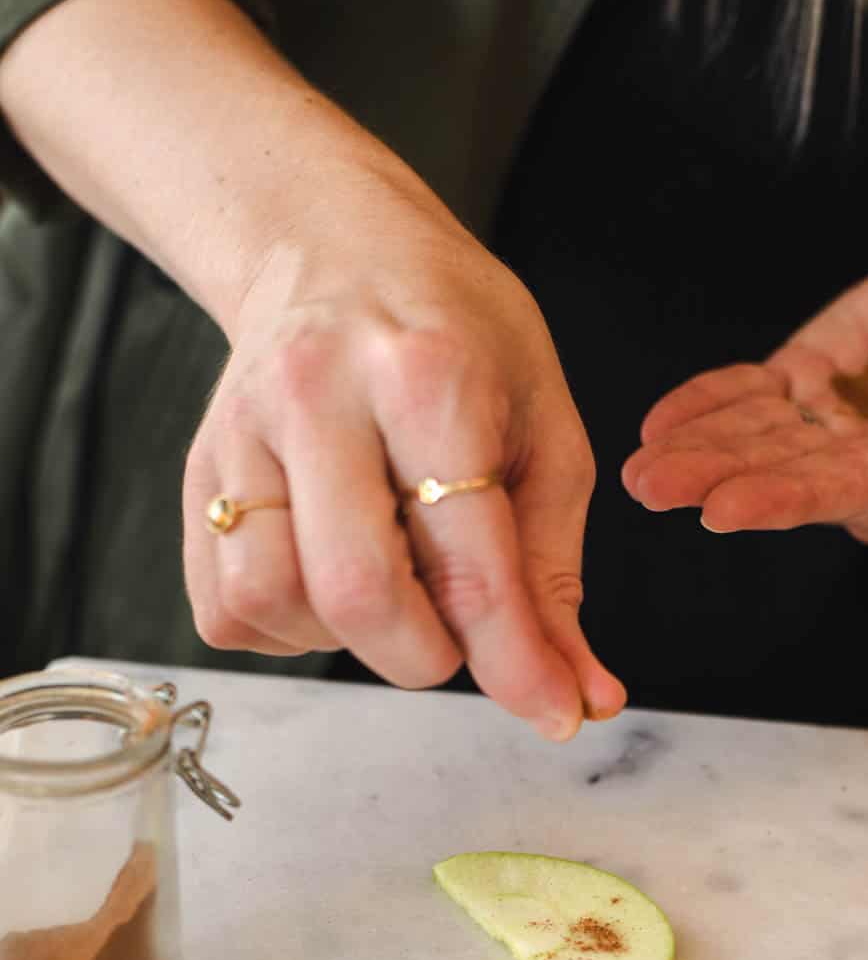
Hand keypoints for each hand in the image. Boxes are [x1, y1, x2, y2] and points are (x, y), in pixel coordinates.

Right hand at [184, 194, 625, 739]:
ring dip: (347, 639)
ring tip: (391, 587)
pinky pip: (225, 606)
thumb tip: (582, 697)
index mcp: (427, 376)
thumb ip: (554, 574)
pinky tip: (328, 576)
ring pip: (275, 604)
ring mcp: (240, 432)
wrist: (333, 245)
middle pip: (357, 593)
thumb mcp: (543, 429)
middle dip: (425, 656)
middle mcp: (317, 397)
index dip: (517, 662)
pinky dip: (287, 625)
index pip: (470, 561)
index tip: (555, 714)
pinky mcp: (194, 469)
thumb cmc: (457, 335)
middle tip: (457, 637)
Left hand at [622, 241, 867, 555]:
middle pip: (781, 474)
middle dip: (715, 480)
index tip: (723, 509)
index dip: (782, 499)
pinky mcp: (809, 381)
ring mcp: (831, 426)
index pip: (841, 494)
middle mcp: (865, 466)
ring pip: (755, 440)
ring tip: (639, 467)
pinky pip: (749, 394)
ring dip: (695, 451)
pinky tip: (659, 420)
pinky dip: (705, 402)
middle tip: (654, 488)